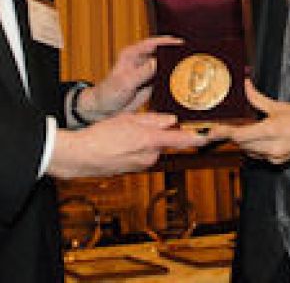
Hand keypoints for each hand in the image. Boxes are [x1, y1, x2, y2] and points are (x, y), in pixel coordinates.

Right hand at [47, 112, 206, 178]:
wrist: (82, 157)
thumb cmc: (101, 136)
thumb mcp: (128, 119)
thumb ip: (152, 119)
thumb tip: (170, 119)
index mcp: (150, 141)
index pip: (181, 139)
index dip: (196, 137)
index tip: (207, 135)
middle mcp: (150, 156)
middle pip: (164, 141)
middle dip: (157, 132)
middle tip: (138, 123)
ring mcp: (142, 165)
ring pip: (152, 148)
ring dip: (145, 140)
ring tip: (123, 134)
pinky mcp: (134, 170)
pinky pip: (142, 156)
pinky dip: (136, 149)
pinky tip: (120, 144)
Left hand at [77, 36, 182, 121]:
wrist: (102, 110)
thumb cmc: (107, 93)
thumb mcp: (124, 82)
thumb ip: (141, 73)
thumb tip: (156, 62)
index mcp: (132, 54)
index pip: (152, 43)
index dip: (167, 41)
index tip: (181, 43)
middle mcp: (141, 61)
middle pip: (162, 54)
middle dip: (175, 55)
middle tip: (191, 57)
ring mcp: (146, 73)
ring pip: (165, 67)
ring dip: (176, 69)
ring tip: (191, 71)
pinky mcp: (150, 86)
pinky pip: (164, 81)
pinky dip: (173, 82)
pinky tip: (183, 86)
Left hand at [209, 79, 289, 164]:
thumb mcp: (281, 106)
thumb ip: (258, 99)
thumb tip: (246, 86)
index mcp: (273, 130)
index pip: (240, 135)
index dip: (223, 133)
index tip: (210, 132)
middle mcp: (272, 147)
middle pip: (241, 144)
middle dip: (232, 135)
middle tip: (224, 126)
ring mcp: (276, 157)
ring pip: (248, 151)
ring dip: (242, 141)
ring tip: (243, 129)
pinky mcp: (279, 162)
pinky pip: (258, 156)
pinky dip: (253, 147)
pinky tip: (257, 138)